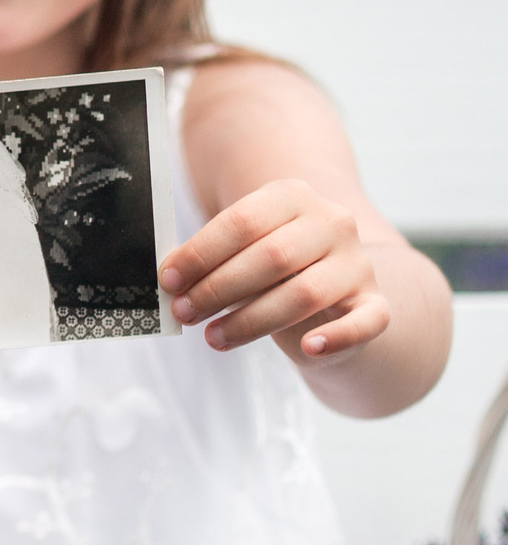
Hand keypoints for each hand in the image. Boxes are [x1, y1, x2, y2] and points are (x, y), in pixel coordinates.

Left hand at [161, 178, 387, 359]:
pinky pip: (366, 321)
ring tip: (212, 338)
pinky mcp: (374, 302)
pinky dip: (338, 337)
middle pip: (271, 257)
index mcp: (292, 196)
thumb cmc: (268, 270)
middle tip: (184, 313)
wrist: (327, 292)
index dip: (201, 253)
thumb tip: (169, 278)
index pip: (242, 221)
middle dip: (218, 289)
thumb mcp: (240, 252)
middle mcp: (332, 223)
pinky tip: (308, 348)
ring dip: (250, 320)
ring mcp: (357, 262)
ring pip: (304, 293)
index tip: (169, 281)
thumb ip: (211, 259)